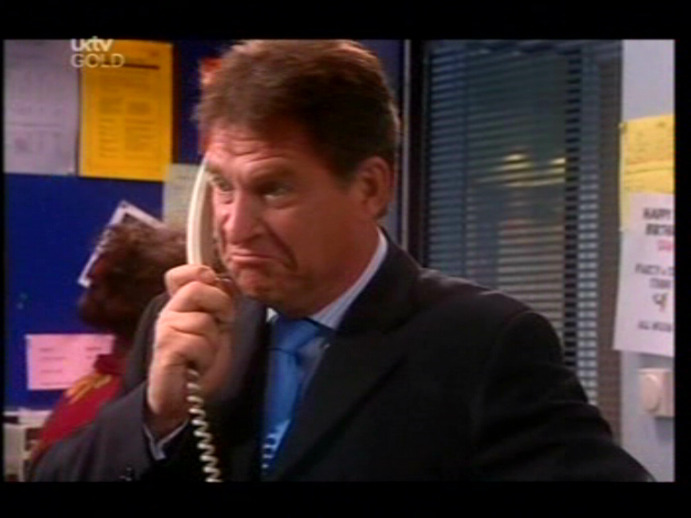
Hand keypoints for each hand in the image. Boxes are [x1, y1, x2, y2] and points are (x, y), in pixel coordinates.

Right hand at [146, 265, 237, 438]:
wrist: (185, 397)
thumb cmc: (201, 360)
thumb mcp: (219, 325)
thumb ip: (220, 301)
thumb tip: (225, 280)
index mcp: (181, 304)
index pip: (181, 273)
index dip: (200, 274)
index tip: (214, 290)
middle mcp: (169, 312)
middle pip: (197, 288)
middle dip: (220, 307)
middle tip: (220, 327)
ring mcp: (165, 329)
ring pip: (203, 320)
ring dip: (213, 341)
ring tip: (204, 353)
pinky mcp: (166, 348)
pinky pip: (197, 342)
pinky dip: (205, 356)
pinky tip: (197, 364)